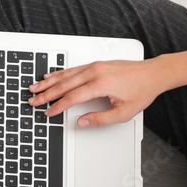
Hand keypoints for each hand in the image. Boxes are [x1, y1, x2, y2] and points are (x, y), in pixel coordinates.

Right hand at [27, 59, 161, 127]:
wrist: (154, 73)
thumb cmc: (142, 90)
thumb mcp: (124, 112)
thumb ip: (101, 119)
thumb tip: (82, 122)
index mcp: (100, 85)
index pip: (72, 97)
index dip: (57, 106)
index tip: (48, 112)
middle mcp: (94, 73)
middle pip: (63, 84)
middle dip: (46, 93)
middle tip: (33, 99)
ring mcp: (94, 66)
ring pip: (65, 75)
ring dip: (48, 82)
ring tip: (34, 87)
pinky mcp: (95, 64)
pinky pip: (72, 69)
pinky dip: (58, 73)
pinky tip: (50, 76)